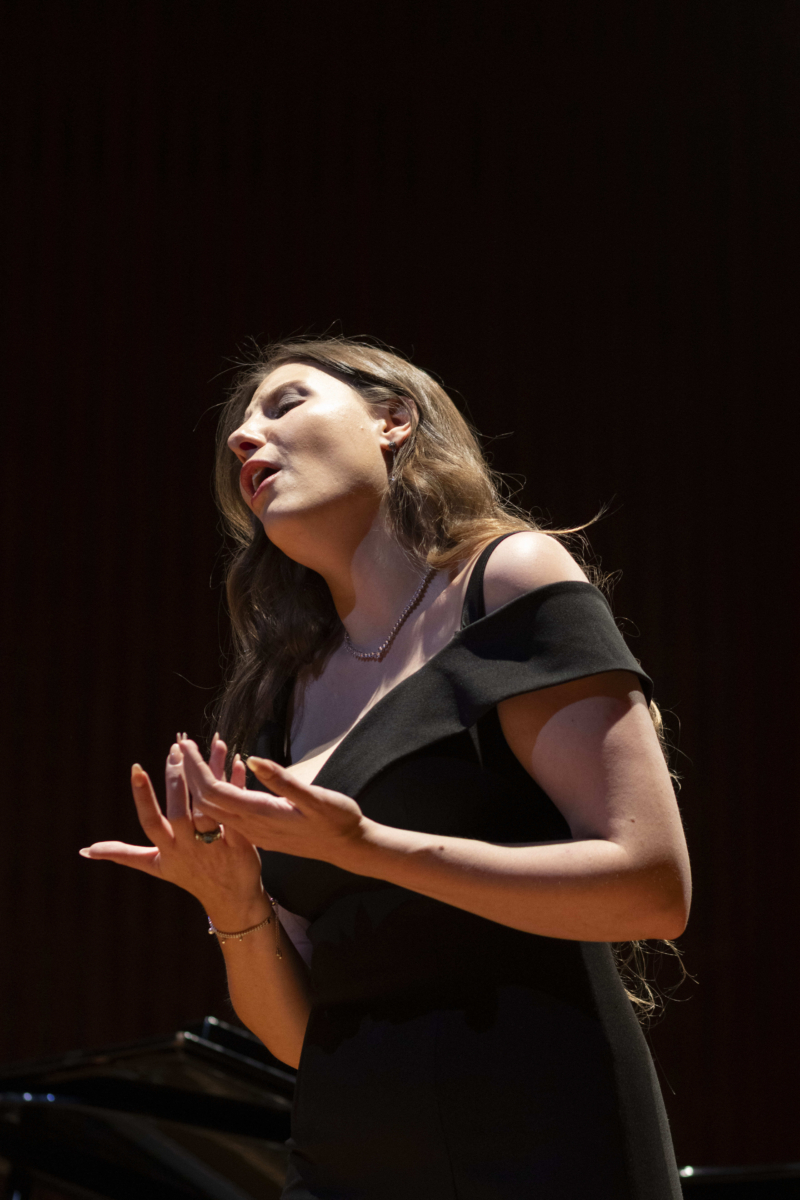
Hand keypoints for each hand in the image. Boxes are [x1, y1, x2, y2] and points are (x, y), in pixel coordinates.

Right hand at [79, 735, 267, 927]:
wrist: (232, 900)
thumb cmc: (191, 877)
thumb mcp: (155, 866)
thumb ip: (123, 854)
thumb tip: (84, 851)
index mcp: (168, 849)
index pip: (149, 822)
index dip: (143, 797)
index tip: (136, 768)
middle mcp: (189, 847)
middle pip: (179, 812)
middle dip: (176, 781)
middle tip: (176, 748)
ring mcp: (215, 846)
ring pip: (209, 806)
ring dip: (210, 774)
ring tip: (209, 745)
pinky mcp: (241, 843)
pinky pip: (238, 810)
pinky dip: (238, 786)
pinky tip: (238, 761)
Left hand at [179, 740, 366, 865]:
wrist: (348, 848)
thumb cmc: (337, 820)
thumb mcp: (315, 798)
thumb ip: (283, 781)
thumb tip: (252, 759)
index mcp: (261, 815)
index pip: (214, 791)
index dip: (196, 767)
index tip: (186, 743)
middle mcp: (251, 826)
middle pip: (206, 800)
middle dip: (190, 772)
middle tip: (182, 743)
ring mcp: (254, 832)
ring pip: (214, 807)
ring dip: (201, 781)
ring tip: (195, 755)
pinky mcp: (259, 831)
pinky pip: (229, 811)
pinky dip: (219, 789)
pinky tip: (227, 771)